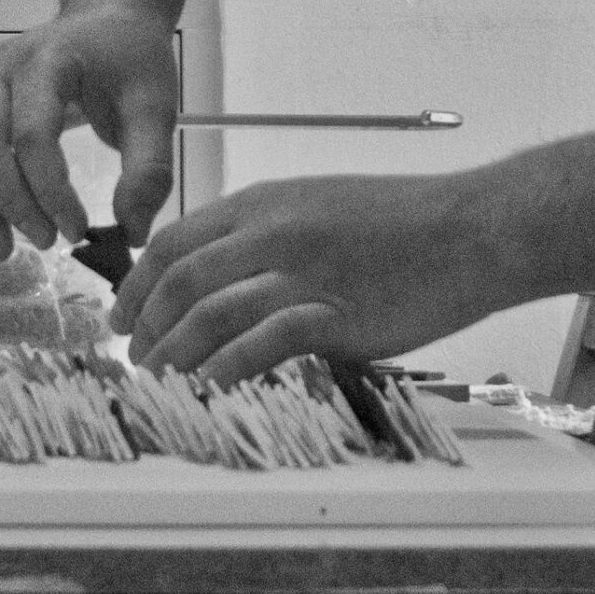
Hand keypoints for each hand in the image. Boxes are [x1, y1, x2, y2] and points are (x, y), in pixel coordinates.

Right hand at [0, 8, 178, 260]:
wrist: (109, 20)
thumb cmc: (132, 62)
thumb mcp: (155, 107)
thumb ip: (149, 169)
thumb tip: (131, 234)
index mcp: (49, 58)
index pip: (33, 132)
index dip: (50, 189)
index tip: (78, 230)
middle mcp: (2, 66)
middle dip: (11, 201)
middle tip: (47, 241)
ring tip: (5, 251)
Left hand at [114, 171, 509, 385]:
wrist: (471, 229)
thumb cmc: (403, 222)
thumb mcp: (319, 207)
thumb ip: (267, 239)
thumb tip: (223, 284)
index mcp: (264, 202)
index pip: (174, 242)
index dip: (137, 285)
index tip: (123, 319)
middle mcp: (272, 230)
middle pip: (180, 279)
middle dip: (145, 326)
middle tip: (135, 362)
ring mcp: (301, 271)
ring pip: (209, 312)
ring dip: (175, 354)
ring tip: (161, 385)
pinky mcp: (332, 312)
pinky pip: (260, 343)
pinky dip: (225, 369)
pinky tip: (209, 390)